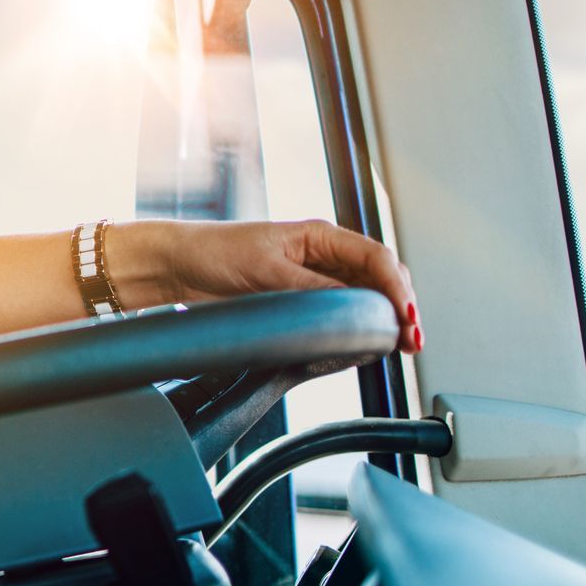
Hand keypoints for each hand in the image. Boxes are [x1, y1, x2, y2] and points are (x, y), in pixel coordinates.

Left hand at [110, 218, 422, 354]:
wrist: (174, 271)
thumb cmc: (212, 253)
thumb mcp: (265, 268)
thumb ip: (310, 286)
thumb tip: (352, 305)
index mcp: (320, 238)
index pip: (376, 259)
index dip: (397, 288)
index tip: (406, 314)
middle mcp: (324, 260)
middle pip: (380, 282)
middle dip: (401, 308)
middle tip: (411, 340)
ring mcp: (314, 286)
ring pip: (365, 304)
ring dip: (384, 324)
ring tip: (399, 346)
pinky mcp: (300, 310)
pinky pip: (340, 321)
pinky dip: (358, 334)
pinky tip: (367, 347)